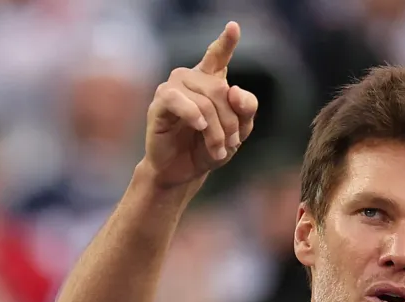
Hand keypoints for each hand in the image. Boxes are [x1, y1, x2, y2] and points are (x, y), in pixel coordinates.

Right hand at [143, 21, 257, 188]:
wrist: (185, 171)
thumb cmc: (209, 147)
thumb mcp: (238, 132)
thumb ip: (246, 110)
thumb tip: (234, 90)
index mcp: (211, 81)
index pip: (218, 56)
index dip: (226, 41)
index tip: (234, 26)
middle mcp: (191, 79)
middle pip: (222, 91)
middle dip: (231, 122)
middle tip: (232, 144)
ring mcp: (174, 89)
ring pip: (204, 101)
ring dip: (215, 129)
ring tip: (218, 149)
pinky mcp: (159, 103)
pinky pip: (177, 100)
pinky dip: (192, 114)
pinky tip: (198, 127)